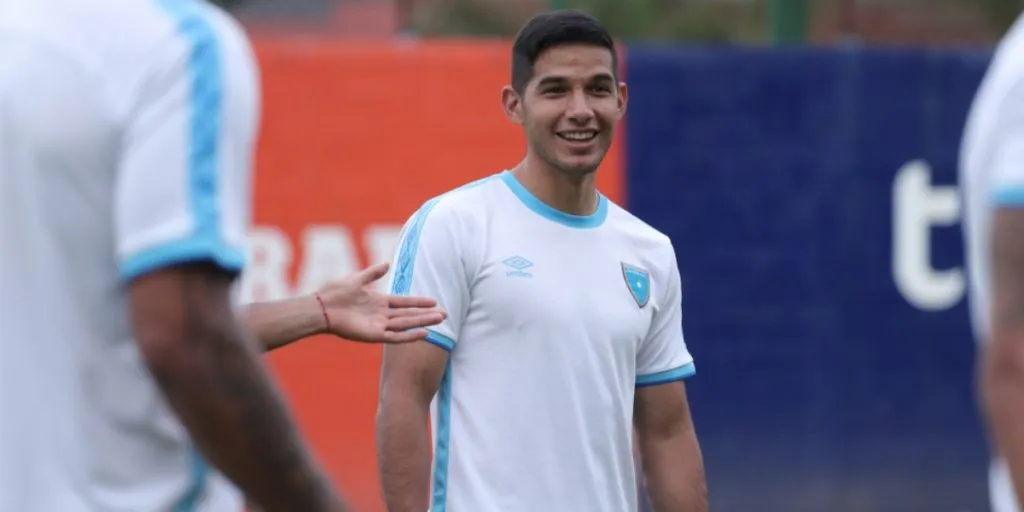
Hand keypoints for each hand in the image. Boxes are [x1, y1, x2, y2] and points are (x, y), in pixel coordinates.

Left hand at [314, 262, 446, 342]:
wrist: (321, 307)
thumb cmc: (335, 292)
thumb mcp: (358, 278)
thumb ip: (373, 272)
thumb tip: (387, 264)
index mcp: (378, 302)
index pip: (404, 302)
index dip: (419, 302)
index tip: (434, 301)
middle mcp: (381, 315)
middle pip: (409, 315)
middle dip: (426, 314)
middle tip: (444, 314)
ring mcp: (378, 326)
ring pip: (406, 325)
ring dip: (423, 323)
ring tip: (439, 320)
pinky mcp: (374, 335)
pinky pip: (396, 337)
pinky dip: (410, 336)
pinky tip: (424, 333)